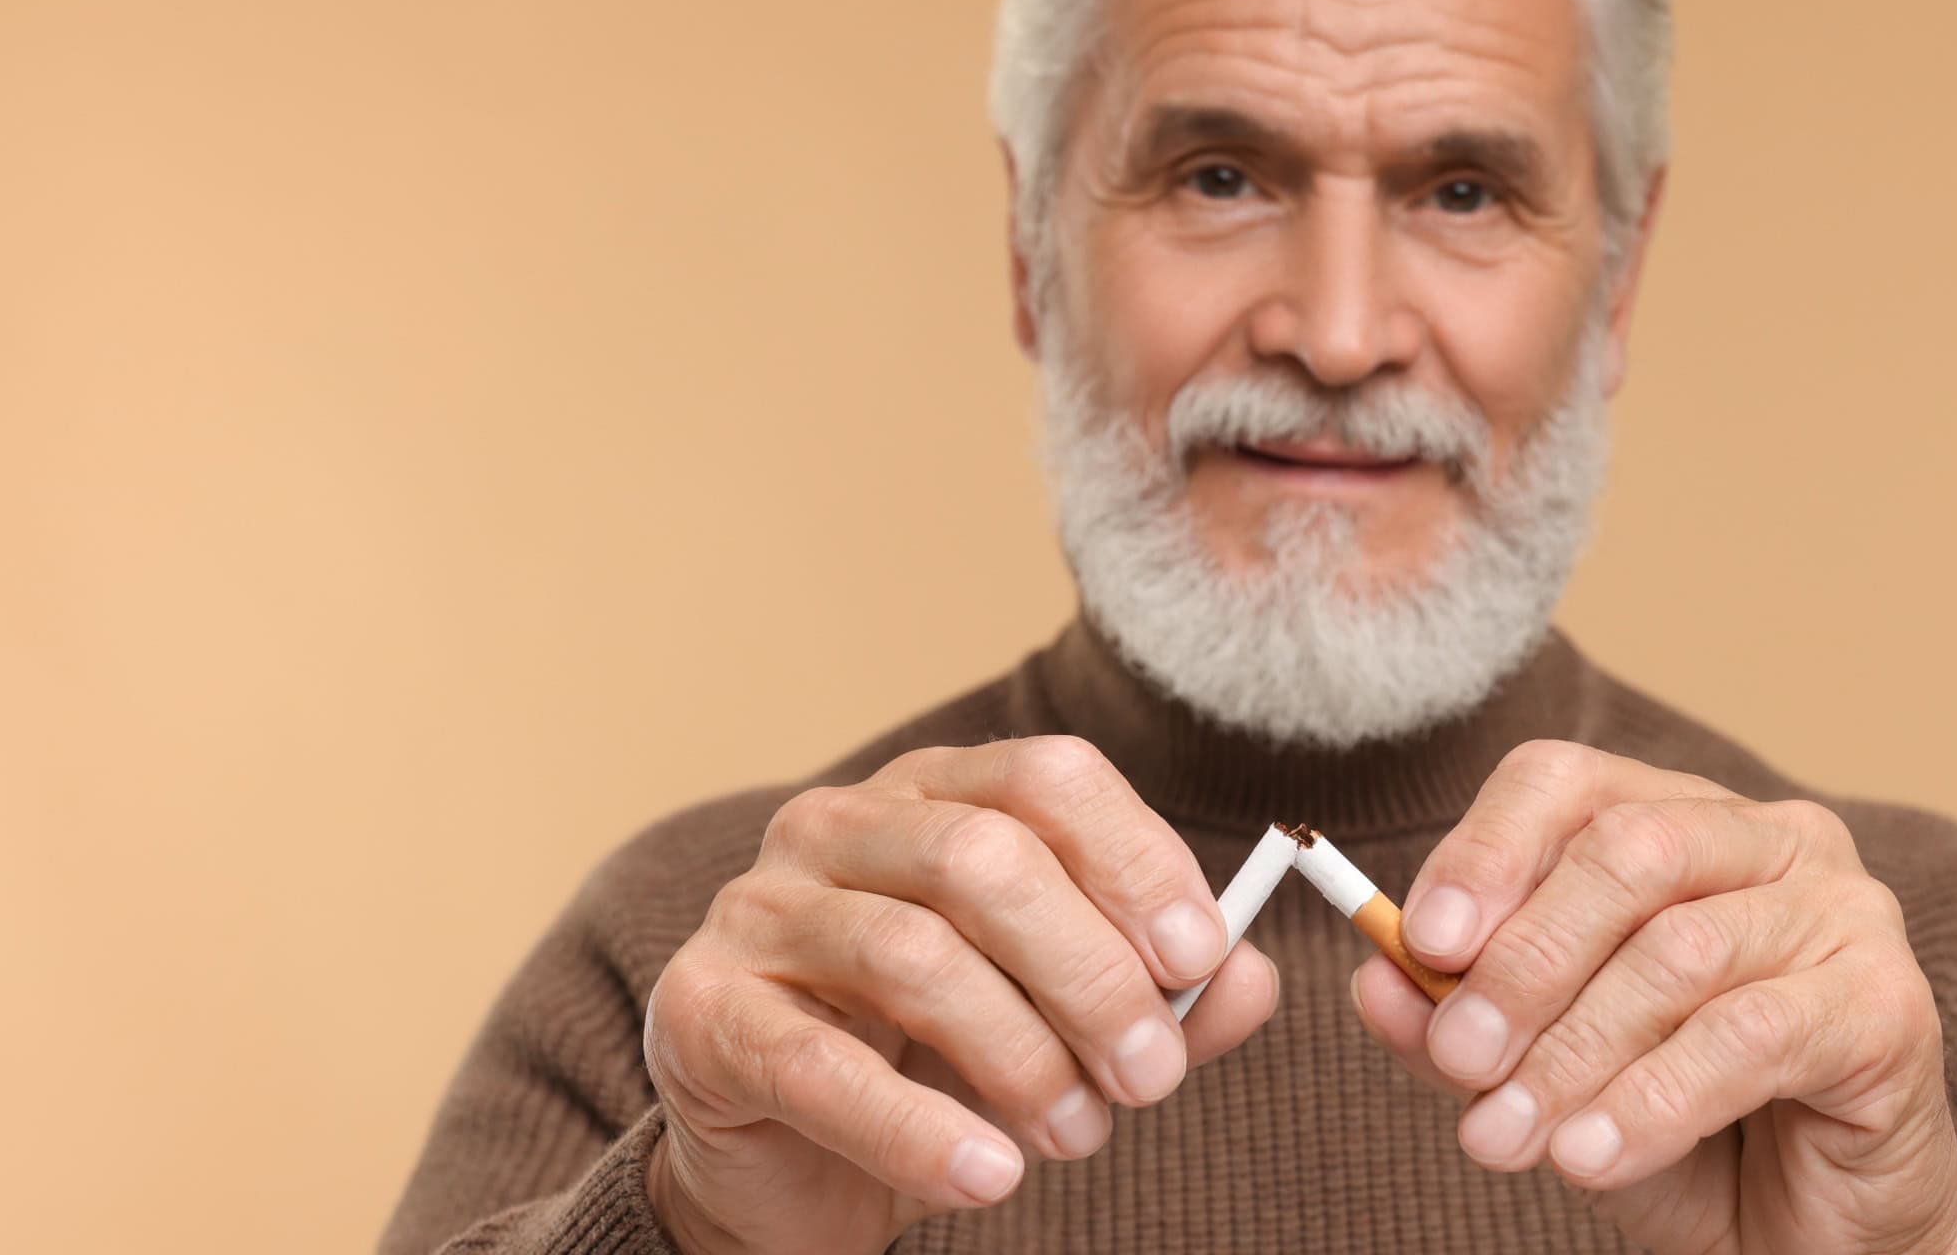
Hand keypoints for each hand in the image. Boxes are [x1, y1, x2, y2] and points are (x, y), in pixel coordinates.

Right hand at [639, 737, 1277, 1254]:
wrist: (785, 1165)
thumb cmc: (933, 1065)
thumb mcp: (1061, 1022)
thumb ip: (1159, 996)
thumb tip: (1251, 976)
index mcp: (932, 794)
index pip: (1047, 779)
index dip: (1135, 859)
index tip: (1201, 957)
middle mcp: (837, 826)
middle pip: (985, 861)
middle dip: (1090, 976)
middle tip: (1151, 1080)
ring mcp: (758, 912)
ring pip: (913, 956)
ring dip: (1021, 1057)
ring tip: (1080, 1138)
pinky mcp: (705, 1014)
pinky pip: (822, 1068)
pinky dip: (920, 1130)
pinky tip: (991, 1176)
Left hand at [1353, 741, 1956, 1254]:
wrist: (1815, 1230)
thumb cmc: (1681, 1125)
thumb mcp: (1547, 1070)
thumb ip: (1461, 1019)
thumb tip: (1373, 978)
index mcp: (1681, 820)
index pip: (1568, 782)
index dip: (1487, 849)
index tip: (1420, 940)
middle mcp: (1772, 839)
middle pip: (1627, 852)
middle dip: (1524, 962)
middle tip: (1459, 1061)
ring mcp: (1844, 913)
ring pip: (1681, 951)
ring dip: (1574, 1052)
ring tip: (1505, 1137)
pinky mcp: (1889, 1006)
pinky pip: (1752, 1035)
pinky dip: (1654, 1100)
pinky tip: (1590, 1157)